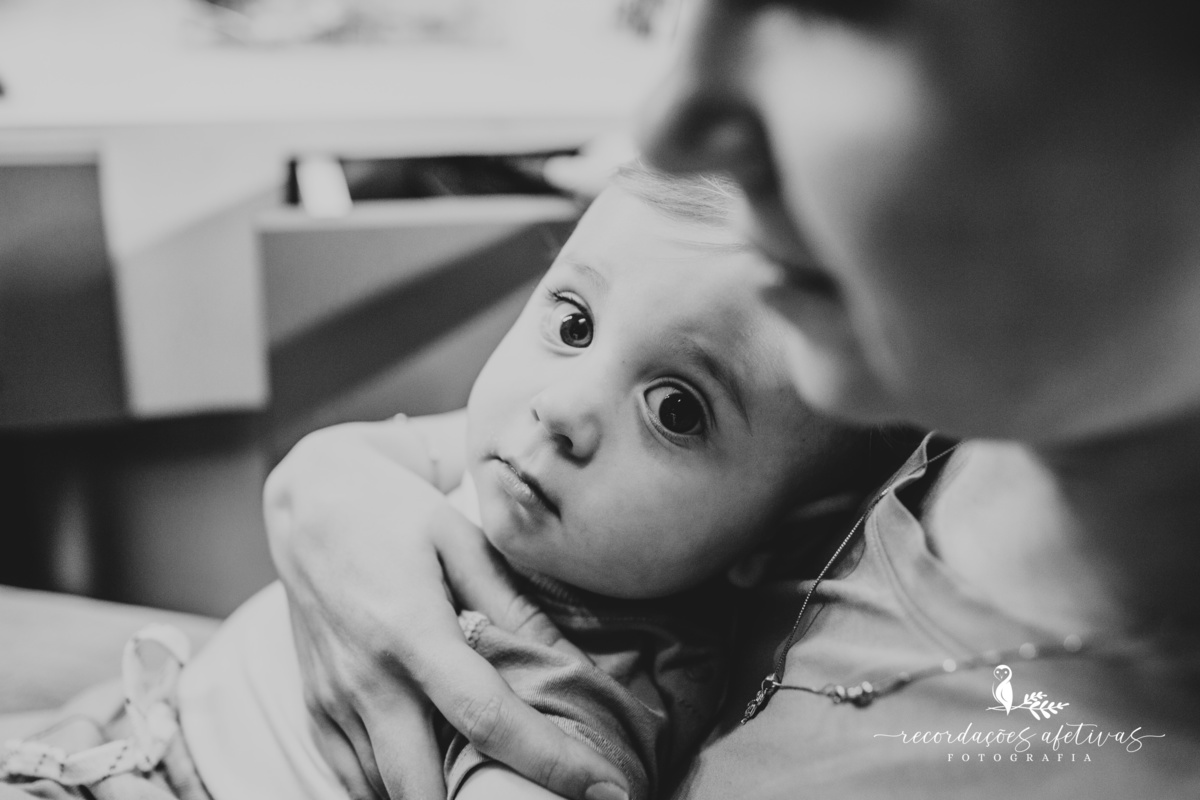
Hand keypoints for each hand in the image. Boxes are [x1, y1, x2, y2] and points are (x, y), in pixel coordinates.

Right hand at [265, 422, 629, 799]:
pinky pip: (351, 780)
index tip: (605, 791)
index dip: (551, 763)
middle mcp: (366, 678)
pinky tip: (435, 777)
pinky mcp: (313, 709)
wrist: (308, 503)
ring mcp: (332, 700)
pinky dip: (393, 790)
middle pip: (422, 788)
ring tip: (493, 788)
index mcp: (412, 631)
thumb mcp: (462, 539)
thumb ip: (515, 606)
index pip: (489, 719)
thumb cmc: (393, 513)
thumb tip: (575, 664)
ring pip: (384, 794)